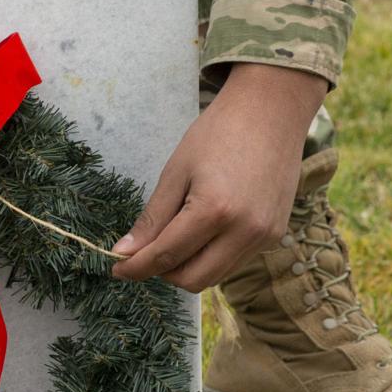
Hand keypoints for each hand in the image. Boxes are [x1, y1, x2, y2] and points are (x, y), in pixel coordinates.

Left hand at [109, 63, 326, 292]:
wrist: (271, 110)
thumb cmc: (218, 133)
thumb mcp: (176, 172)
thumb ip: (152, 218)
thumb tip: (124, 252)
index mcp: (214, 210)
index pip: (165, 256)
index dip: (136, 267)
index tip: (117, 268)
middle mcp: (244, 230)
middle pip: (191, 280)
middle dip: (162, 272)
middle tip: (147, 251)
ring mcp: (264, 236)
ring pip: (214, 276)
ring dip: (187, 266)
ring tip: (176, 234)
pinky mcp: (275, 235)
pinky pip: (233, 262)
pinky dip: (211, 256)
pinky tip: (204, 229)